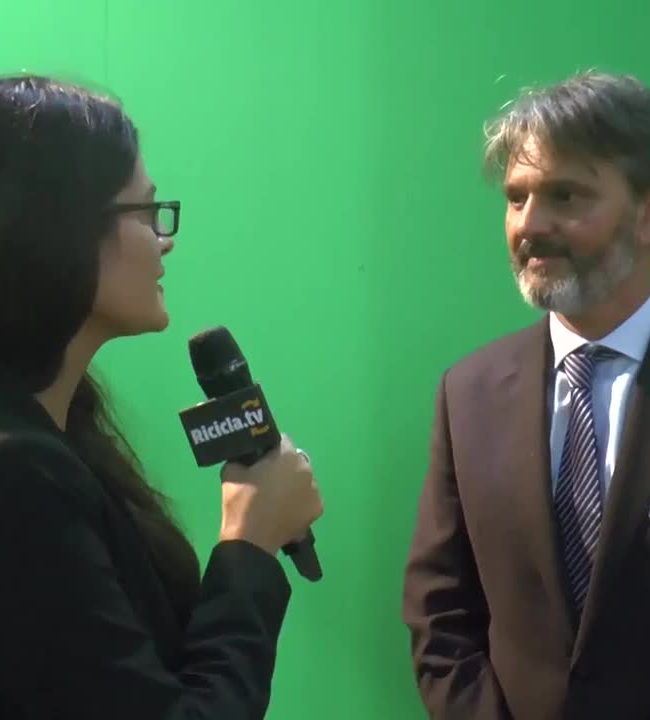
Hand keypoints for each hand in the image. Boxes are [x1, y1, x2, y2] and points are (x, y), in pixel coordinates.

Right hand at [219, 434, 322, 555]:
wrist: (252, 540)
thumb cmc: (241, 501)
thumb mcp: (231, 470)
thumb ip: (242, 458)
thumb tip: (245, 457)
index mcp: (287, 455)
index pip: (281, 441)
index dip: (269, 449)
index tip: (259, 459)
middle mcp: (307, 468)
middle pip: (295, 461)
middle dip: (283, 466)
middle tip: (266, 480)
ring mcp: (315, 490)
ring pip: (303, 480)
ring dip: (293, 484)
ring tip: (276, 499)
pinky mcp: (318, 509)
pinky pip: (308, 499)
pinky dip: (299, 502)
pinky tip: (285, 511)